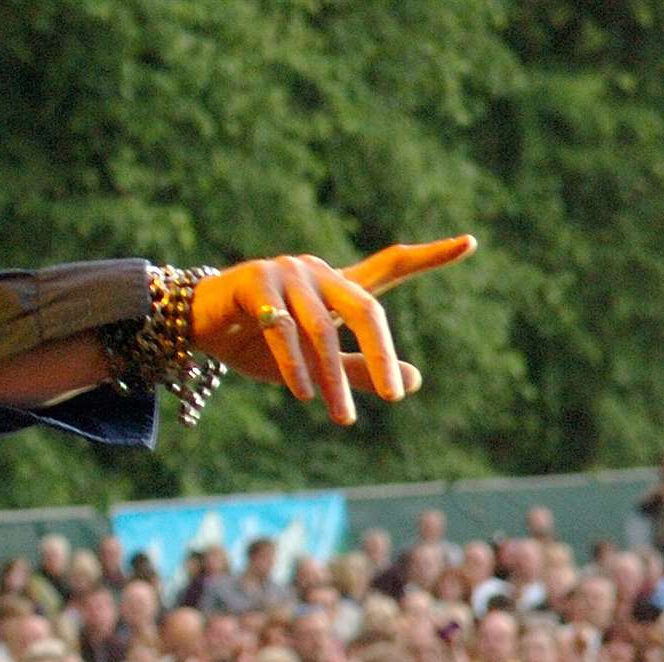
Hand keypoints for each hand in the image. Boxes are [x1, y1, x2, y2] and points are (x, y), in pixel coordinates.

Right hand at [191, 235, 476, 424]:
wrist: (193, 325)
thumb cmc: (255, 343)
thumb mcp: (312, 364)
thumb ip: (359, 370)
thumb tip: (413, 382)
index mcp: (336, 286)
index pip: (390, 268)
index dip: (430, 257)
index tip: (471, 243)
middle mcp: (317, 273)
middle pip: (365, 310)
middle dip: (382, 354)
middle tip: (396, 395)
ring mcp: (285, 274)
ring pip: (320, 330)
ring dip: (332, 378)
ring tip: (342, 417)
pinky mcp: (253, 283)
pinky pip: (280, 329)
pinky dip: (293, 364)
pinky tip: (302, 393)